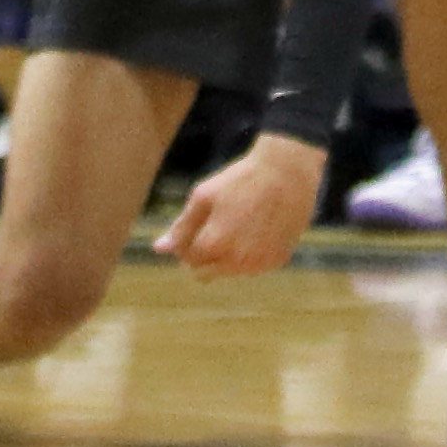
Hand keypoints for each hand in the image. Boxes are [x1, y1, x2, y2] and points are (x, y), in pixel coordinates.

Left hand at [152, 136, 325, 277]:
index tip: (198, 224)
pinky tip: (257, 229)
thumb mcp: (203, 196)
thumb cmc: (241, 180)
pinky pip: (255, 266)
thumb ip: (181, 227)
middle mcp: (236, 263)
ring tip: (239, 222)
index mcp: (213, 246)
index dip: (187, 243)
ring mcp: (259, 264)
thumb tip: (159, 248)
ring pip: (230, 271)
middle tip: (214, 226)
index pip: (188, 260)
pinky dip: (251, 254)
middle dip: (204, 256)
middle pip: (206, 273)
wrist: (287, 173)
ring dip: (227, 256)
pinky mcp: (278, 260)